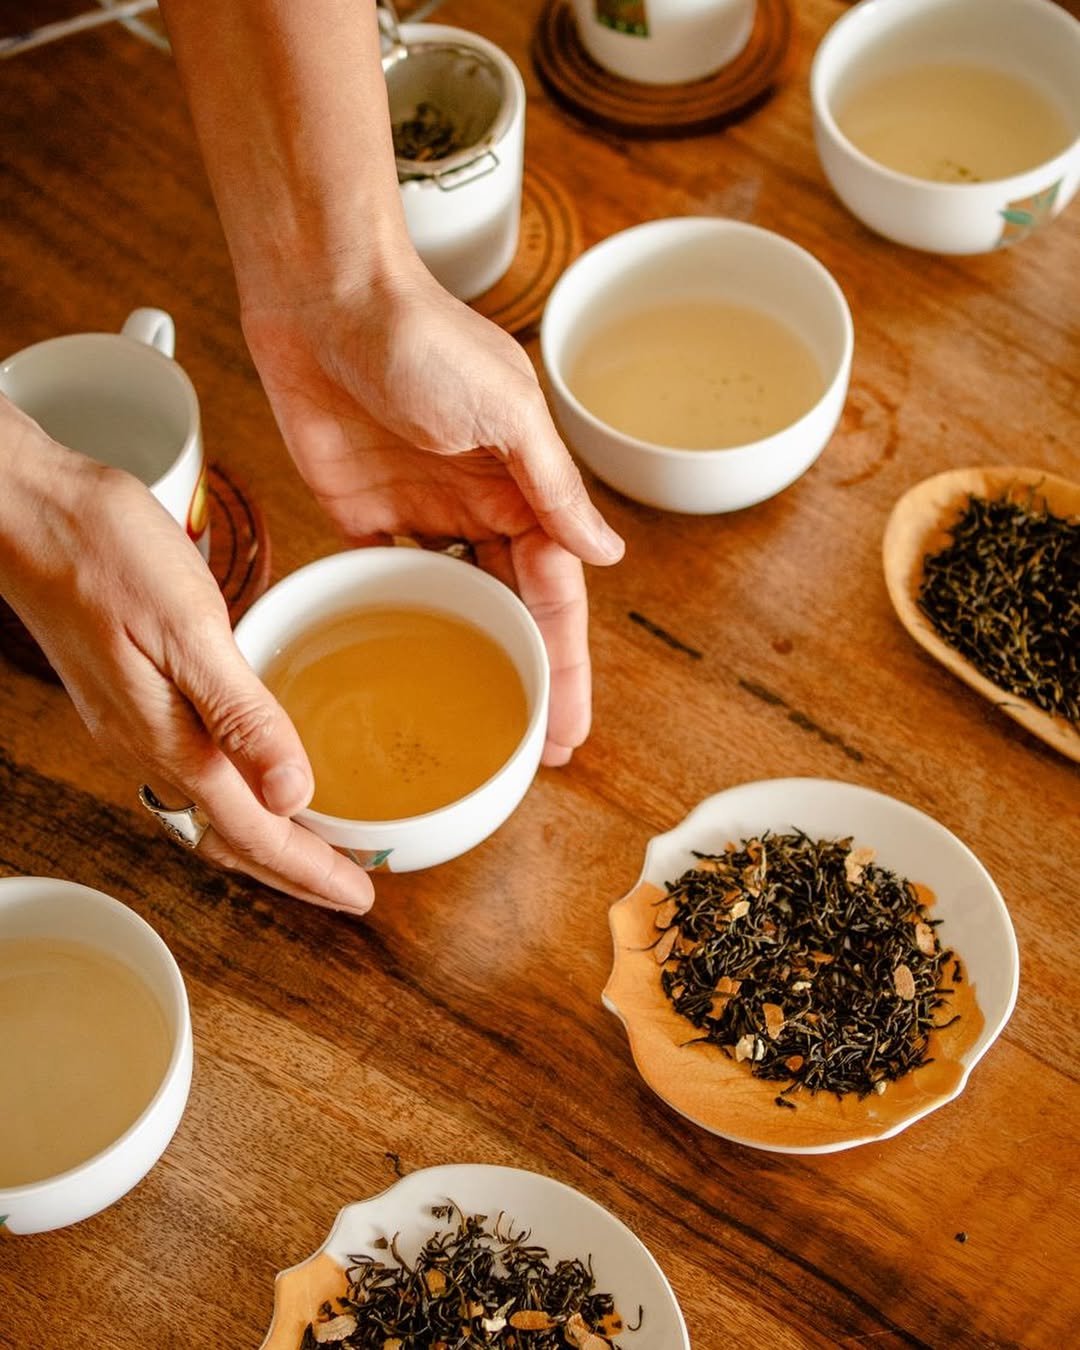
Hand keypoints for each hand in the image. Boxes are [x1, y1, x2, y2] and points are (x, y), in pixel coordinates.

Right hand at [0, 410, 371, 914]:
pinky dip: (234, 800)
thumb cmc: (105, 554)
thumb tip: (293, 794)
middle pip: (231, 838)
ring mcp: (132, 728)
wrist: (25, 513)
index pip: (255, 833)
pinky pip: (190, 777)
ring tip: (313, 853)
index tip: (361, 898)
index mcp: (172, 740)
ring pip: (208, 813)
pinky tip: (252, 783)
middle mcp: (148, 749)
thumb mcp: (189, 631)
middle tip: (347, 890)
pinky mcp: (128, 701)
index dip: (312, 871)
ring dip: (264, 842)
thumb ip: (240, 716)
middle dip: (293, 871)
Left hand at [242, 262, 624, 765]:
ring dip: (471, 657)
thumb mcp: (507, 413)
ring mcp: (423, 513)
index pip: (555, 595)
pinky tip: (410, 664)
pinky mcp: (365, 511)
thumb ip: (553, 490)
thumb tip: (606, 555)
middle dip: (526, 677)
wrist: (324, 297)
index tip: (569, 724)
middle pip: (512, 611)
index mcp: (523, 487)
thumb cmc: (422, 337)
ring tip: (480, 722)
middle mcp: (480, 507)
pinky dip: (404, 618)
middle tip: (534, 748)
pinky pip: (391, 577)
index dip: (564, 663)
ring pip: (458, 602)